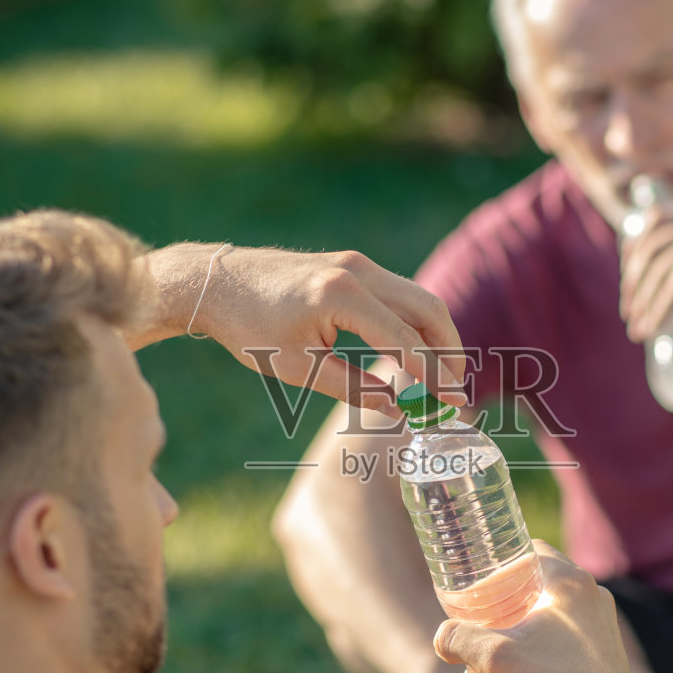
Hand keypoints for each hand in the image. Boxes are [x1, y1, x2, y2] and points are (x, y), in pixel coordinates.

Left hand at [141, 246, 467, 414]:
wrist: (216, 282)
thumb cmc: (249, 328)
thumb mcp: (296, 368)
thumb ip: (351, 388)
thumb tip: (397, 409)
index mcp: (341, 296)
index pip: (404, 340)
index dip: (432, 375)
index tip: (453, 402)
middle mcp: (357, 271)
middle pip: (427, 309)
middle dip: (448, 351)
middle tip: (456, 389)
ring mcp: (356, 264)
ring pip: (418, 298)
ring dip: (436, 336)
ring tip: (442, 375)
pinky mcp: (352, 265)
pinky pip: (399, 293)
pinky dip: (416, 323)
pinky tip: (417, 352)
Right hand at [434, 542, 641, 672]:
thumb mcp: (496, 660)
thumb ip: (460, 640)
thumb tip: (442, 639)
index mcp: (570, 583)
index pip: (528, 551)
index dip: (497, 564)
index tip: (476, 584)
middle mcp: (592, 596)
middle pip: (537, 581)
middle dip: (506, 599)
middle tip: (480, 619)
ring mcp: (602, 624)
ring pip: (552, 609)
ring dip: (523, 623)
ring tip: (497, 648)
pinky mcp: (605, 651)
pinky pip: (567, 632)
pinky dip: (543, 640)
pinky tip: (524, 667)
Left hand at [619, 202, 672, 339]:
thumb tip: (652, 283)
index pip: (653, 221)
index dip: (633, 249)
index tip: (628, 280)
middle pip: (650, 248)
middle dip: (633, 283)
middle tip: (627, 312)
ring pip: (658, 271)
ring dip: (643, 303)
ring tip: (636, 330)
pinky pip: (672, 289)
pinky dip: (659, 312)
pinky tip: (653, 330)